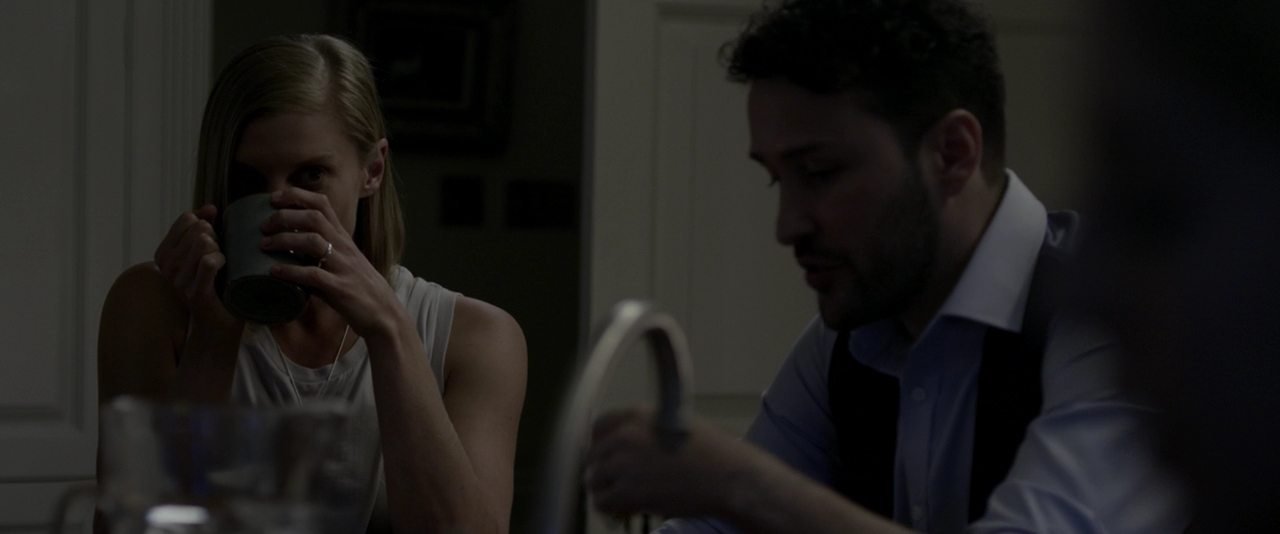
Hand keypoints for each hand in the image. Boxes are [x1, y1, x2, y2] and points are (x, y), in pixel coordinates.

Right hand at [154, 205, 237, 327]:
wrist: (217, 325)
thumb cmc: (213, 285)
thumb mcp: (203, 253)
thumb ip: (203, 228)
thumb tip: (210, 207)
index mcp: (163, 256)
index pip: (187, 219)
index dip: (206, 223)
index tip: (212, 240)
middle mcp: (166, 269)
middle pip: (199, 229)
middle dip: (216, 237)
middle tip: (219, 255)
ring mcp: (179, 282)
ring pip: (204, 243)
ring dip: (220, 250)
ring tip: (221, 264)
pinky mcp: (196, 293)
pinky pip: (209, 262)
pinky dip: (222, 260)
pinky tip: (224, 269)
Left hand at [259, 187, 403, 337]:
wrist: (384, 314)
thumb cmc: (360, 289)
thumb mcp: (343, 262)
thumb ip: (319, 253)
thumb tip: (287, 250)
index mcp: (343, 238)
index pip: (322, 205)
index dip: (296, 196)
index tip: (273, 198)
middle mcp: (344, 247)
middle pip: (313, 218)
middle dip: (285, 216)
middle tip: (263, 226)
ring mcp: (343, 267)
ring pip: (312, 241)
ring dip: (284, 240)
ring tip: (264, 245)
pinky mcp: (340, 288)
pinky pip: (313, 275)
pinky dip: (290, 271)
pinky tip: (274, 272)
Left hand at [585, 408, 752, 518]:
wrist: (727, 476)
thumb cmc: (711, 453)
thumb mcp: (674, 424)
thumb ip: (645, 431)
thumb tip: (623, 449)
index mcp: (637, 415)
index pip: (599, 427)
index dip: (601, 446)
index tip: (608, 460)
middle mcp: (626, 435)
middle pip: (594, 456)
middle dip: (605, 473)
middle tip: (620, 487)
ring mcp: (624, 463)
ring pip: (594, 481)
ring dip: (607, 493)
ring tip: (625, 501)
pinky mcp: (628, 491)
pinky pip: (603, 503)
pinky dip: (612, 510)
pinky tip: (628, 511)